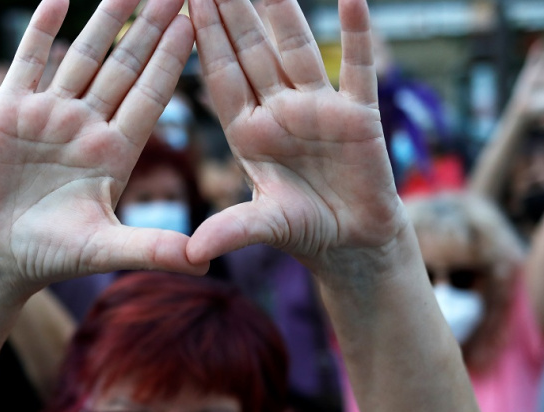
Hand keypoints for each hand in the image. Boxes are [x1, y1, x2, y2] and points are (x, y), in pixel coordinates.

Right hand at [0, 0, 204, 291]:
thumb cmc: (51, 255)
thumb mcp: (105, 249)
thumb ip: (153, 248)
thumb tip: (204, 262)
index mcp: (115, 152)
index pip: (150, 96)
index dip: (171, 61)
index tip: (196, 24)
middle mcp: (87, 125)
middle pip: (124, 66)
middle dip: (149, 27)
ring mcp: (49, 114)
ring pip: (83, 55)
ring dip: (105, 18)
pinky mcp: (9, 110)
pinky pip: (30, 61)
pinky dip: (42, 29)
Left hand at [186, 0, 404, 273]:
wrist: (354, 243)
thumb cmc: (305, 232)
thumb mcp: (266, 228)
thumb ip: (232, 231)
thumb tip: (192, 254)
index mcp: (248, 132)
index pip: (221, 76)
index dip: (204, 38)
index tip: (185, 0)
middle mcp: (279, 111)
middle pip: (251, 50)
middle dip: (233, 10)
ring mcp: (318, 108)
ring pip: (296, 47)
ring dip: (283, 8)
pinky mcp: (358, 115)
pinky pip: (357, 68)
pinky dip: (356, 35)